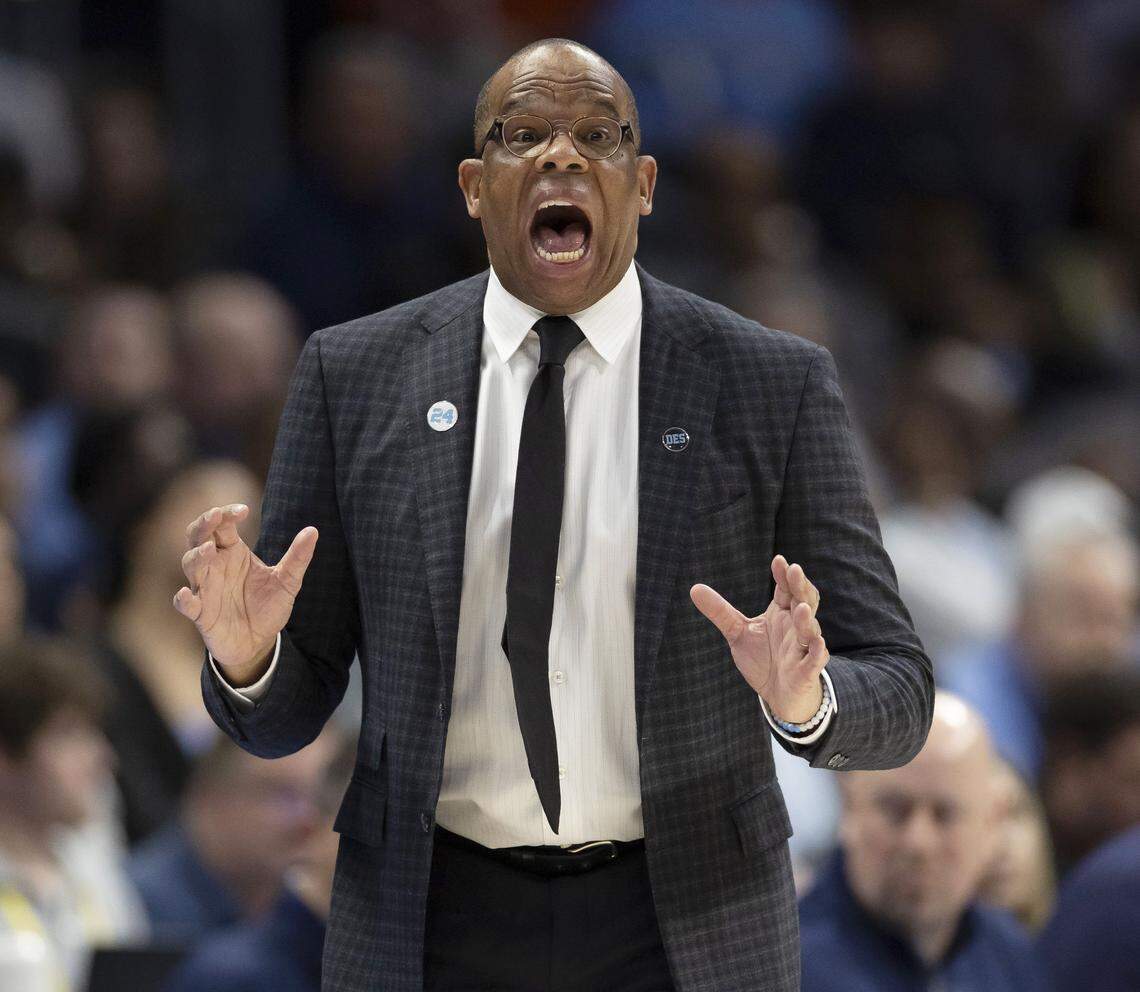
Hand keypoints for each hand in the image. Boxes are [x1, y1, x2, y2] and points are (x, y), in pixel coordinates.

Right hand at [173, 503, 317, 684]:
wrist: (260, 641)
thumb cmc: (268, 606)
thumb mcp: (288, 581)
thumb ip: (298, 557)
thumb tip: (313, 530)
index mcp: (233, 552)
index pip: (222, 525)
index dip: (227, 513)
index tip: (244, 510)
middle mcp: (215, 566)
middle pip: (198, 537)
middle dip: (203, 524)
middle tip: (215, 516)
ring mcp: (205, 588)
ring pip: (190, 564)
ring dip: (197, 556)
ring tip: (210, 550)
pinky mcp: (200, 613)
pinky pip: (185, 604)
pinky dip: (182, 599)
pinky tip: (186, 594)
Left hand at [690, 555, 828, 722]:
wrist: (777, 694)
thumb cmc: (762, 658)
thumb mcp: (737, 632)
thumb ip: (720, 611)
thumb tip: (694, 588)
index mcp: (781, 612)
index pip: (786, 589)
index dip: (784, 575)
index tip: (779, 560)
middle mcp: (795, 626)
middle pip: (804, 601)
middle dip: (801, 586)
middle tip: (795, 570)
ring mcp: (803, 647)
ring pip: (810, 629)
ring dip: (806, 619)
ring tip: (800, 608)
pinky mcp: (808, 670)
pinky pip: (816, 658)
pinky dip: (818, 651)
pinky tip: (817, 643)